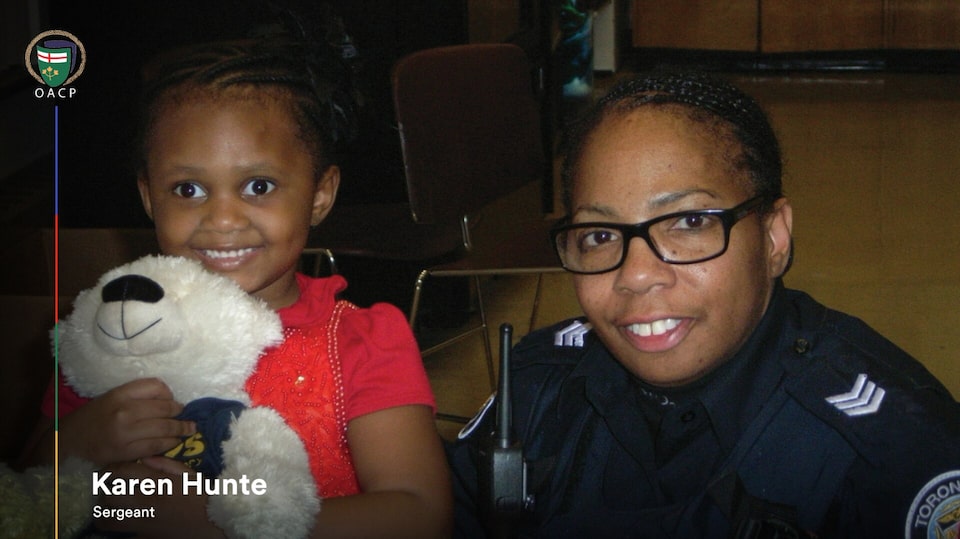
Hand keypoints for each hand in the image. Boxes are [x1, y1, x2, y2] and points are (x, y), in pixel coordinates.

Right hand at [59, 378, 195, 464]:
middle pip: (165, 409)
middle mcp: (124, 411)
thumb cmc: (96, 416)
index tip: (174, 400)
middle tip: (187, 417)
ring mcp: (125, 432)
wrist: (71, 439)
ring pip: (164, 429)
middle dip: (180, 413)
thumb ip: (139, 395)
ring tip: (188, 429)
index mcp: (120, 393)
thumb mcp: (114, 397)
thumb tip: (171, 399)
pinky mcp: (125, 451)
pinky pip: (156, 446)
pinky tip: (174, 441)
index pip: (156, 386)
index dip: (169, 394)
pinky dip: (169, 443)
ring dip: (180, 430)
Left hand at [94, 459, 225, 538]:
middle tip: (107, 488)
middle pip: (109, 495)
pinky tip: (120, 522)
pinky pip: (120, 533)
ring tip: (109, 507)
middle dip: (104, 490)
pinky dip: (116, 527)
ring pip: (108, 518)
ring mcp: (142, 522)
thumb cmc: (203, 496)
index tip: (109, 469)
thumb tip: (143, 458)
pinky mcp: (143, 537)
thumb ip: (166, 464)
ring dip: (104, 512)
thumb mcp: (189, 474)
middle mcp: (145, 502)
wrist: (214, 523)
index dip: (111, 468)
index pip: (123, 471)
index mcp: (158, 483)